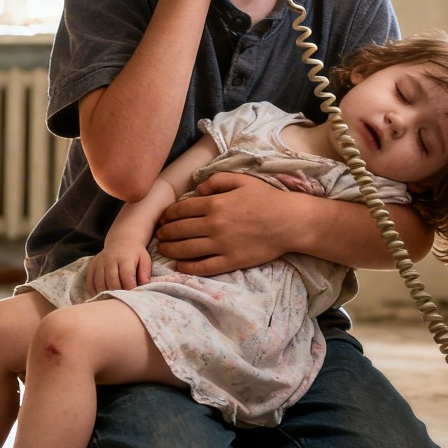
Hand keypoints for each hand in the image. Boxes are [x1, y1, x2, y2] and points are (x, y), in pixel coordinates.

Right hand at [87, 241, 151, 293]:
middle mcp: (110, 259)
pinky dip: (94, 291)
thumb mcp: (144, 259)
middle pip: (112, 281)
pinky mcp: (92, 266)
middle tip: (123, 299)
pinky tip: (101, 295)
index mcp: (125, 258)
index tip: (133, 296)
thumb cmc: (135, 254)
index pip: (126, 277)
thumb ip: (145, 273)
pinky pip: (90, 282)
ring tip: (113, 299)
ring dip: (106, 294)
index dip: (130, 289)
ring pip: (100, 283)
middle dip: (118, 293)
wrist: (121, 241)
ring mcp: (99, 263)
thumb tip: (143, 286)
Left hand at [155, 172, 288, 275]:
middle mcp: (214, 225)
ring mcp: (222, 245)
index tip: (162, 219)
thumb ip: (216, 180)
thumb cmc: (267, 199)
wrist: (289, 221)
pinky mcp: (231, 261)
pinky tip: (180, 265)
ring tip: (163, 249)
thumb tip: (197, 189)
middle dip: (165, 233)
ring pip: (186, 249)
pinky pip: (203, 266)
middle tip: (158, 235)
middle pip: (179, 230)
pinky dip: (188, 267)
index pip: (181, 210)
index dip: (167, 215)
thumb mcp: (242, 180)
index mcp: (215, 204)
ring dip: (170, 249)